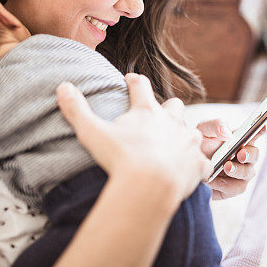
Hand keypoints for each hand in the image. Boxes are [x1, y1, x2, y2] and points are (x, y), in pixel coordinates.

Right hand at [56, 73, 210, 204]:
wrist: (151, 186)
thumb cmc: (121, 159)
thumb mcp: (92, 132)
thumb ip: (77, 110)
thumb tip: (63, 86)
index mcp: (147, 111)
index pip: (141, 85)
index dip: (134, 81)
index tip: (130, 80)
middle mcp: (172, 122)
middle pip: (174, 105)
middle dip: (167, 109)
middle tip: (157, 117)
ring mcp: (188, 142)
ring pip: (192, 132)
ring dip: (185, 137)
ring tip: (175, 146)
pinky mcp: (198, 164)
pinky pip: (204, 162)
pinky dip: (199, 166)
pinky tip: (193, 171)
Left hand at [198, 118, 266, 199]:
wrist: (187, 166)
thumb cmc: (199, 145)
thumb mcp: (203, 131)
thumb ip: (215, 125)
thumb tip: (228, 133)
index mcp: (240, 139)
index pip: (255, 133)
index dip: (263, 129)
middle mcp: (243, 156)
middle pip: (255, 154)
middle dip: (249, 154)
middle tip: (240, 154)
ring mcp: (240, 173)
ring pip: (248, 173)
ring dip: (238, 170)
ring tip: (226, 167)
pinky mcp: (232, 188)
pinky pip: (236, 188)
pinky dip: (226, 184)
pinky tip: (214, 180)